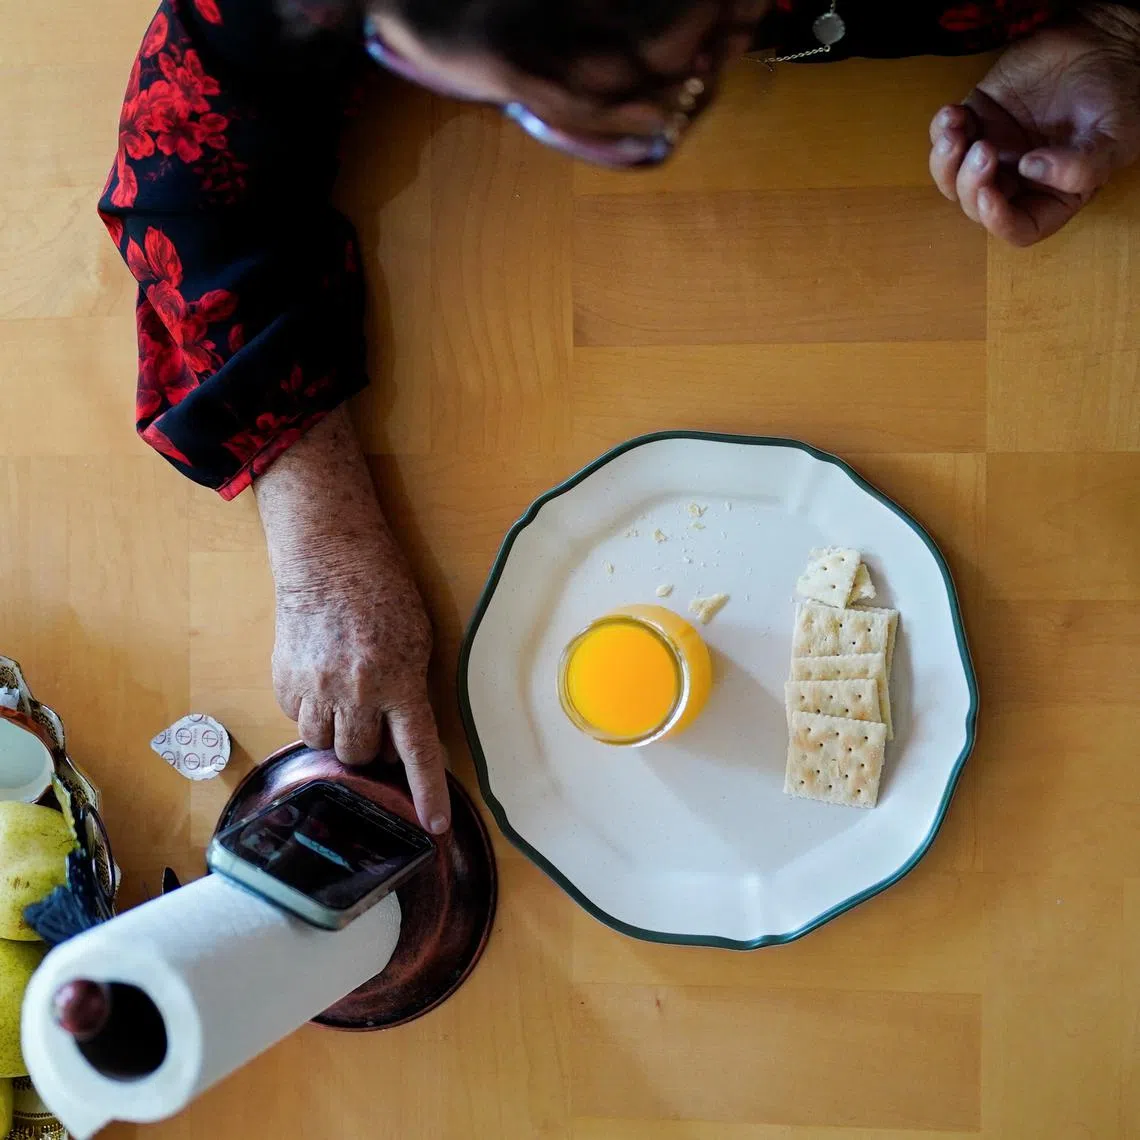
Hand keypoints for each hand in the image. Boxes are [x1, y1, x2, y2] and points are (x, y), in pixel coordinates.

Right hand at [271, 553, 451, 834]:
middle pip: (360, 756)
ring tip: (345, 700)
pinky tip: (320, 681)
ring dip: (337, 734)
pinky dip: (310, 712)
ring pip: (324, 745)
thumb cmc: (382, 591)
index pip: (417, 752)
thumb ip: (409, 689)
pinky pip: (297, 720)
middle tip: (373, 720)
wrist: (328, 556)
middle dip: (369, 749)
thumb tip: (400, 734)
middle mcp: (357, 692)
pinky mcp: (285, 680)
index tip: (433, 827)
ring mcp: (316, 688)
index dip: (427, 793)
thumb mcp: (416, 639)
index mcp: (400, 681)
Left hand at [929, 4, 1139, 244]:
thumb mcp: (1114, 139)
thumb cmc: (1117, 94)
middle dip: (970, 185)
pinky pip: (944, 136)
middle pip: (975, 205)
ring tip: (957, 132)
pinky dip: (940, 129)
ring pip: (951, 178)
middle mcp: (1017, 181)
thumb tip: (1030, 170)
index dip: (998, 221)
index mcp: (1051, 196)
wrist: (1106, 40)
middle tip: (983, 149)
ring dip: (945, 162)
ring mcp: (993, 151)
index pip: (1018, 228)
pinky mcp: (976, 119)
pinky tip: (953, 113)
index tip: (988, 196)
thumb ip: (1081, 168)